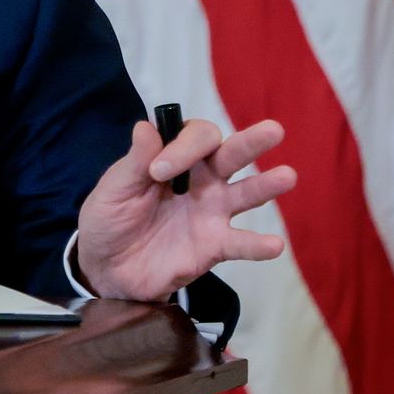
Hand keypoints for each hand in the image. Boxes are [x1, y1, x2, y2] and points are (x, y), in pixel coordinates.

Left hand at [75, 117, 296, 300]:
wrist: (107, 268)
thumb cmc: (110, 219)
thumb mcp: (113, 189)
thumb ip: (134, 162)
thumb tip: (145, 126)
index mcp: (175, 159)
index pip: (195, 139)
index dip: (183, 148)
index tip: (158, 172)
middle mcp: (202, 180)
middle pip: (231, 155)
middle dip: (251, 142)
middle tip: (273, 130)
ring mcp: (212, 212)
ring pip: (246, 193)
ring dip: (266, 185)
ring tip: (287, 176)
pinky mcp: (215, 246)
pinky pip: (240, 243)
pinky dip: (258, 245)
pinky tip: (274, 245)